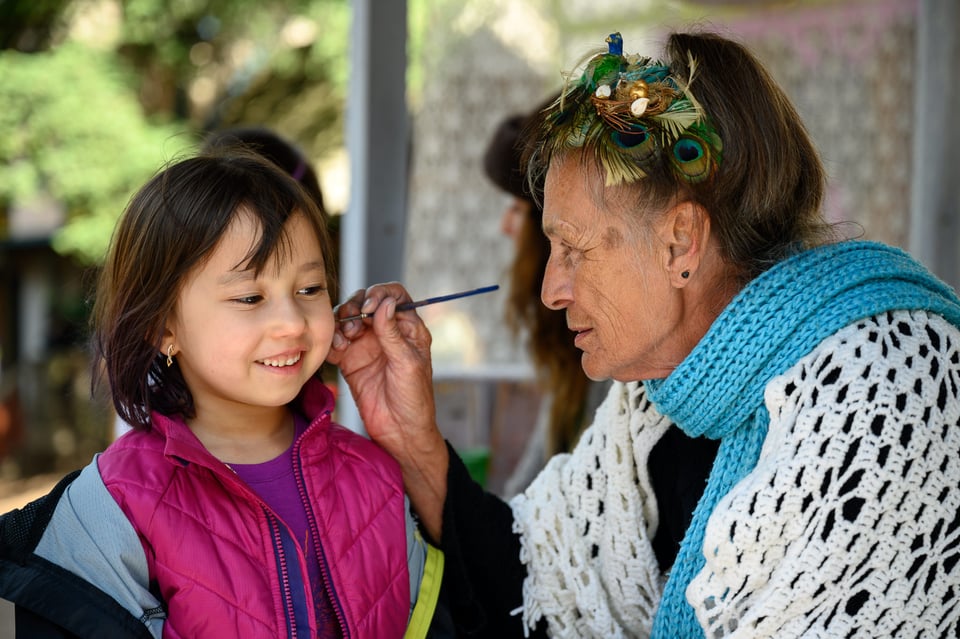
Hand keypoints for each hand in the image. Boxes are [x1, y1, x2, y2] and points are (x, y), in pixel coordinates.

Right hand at [328, 282, 447, 538]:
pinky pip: (335, 341)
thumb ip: (393, 333)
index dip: (381, 294)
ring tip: (347, 339)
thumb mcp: (408, 364)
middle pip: (366, 302)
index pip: (394, 296)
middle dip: (357, 305)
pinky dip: (332, 340)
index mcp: (407, 329)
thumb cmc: (414, 399)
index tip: (371, 308)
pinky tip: (337, 350)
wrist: (399, 432)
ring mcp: (366, 345)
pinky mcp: (349, 361)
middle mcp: (386, 332)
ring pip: (348, 318)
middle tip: (355, 321)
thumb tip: (385, 303)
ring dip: (343, 322)